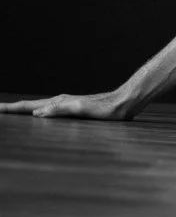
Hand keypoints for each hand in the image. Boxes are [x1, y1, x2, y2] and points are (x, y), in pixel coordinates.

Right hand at [0, 90, 136, 120]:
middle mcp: (59, 102)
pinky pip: (49, 111)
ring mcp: (65, 104)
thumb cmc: (105, 109)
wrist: (123, 103)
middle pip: (29, 106)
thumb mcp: (81, 111)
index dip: (10, 109)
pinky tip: (38, 115)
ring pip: (38, 107)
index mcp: (57, 103)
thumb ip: (60, 110)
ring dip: (23, 110)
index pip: (28, 107)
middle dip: (12, 108)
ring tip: (12, 111)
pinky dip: (37, 112)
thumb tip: (36, 113)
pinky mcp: (73, 109)